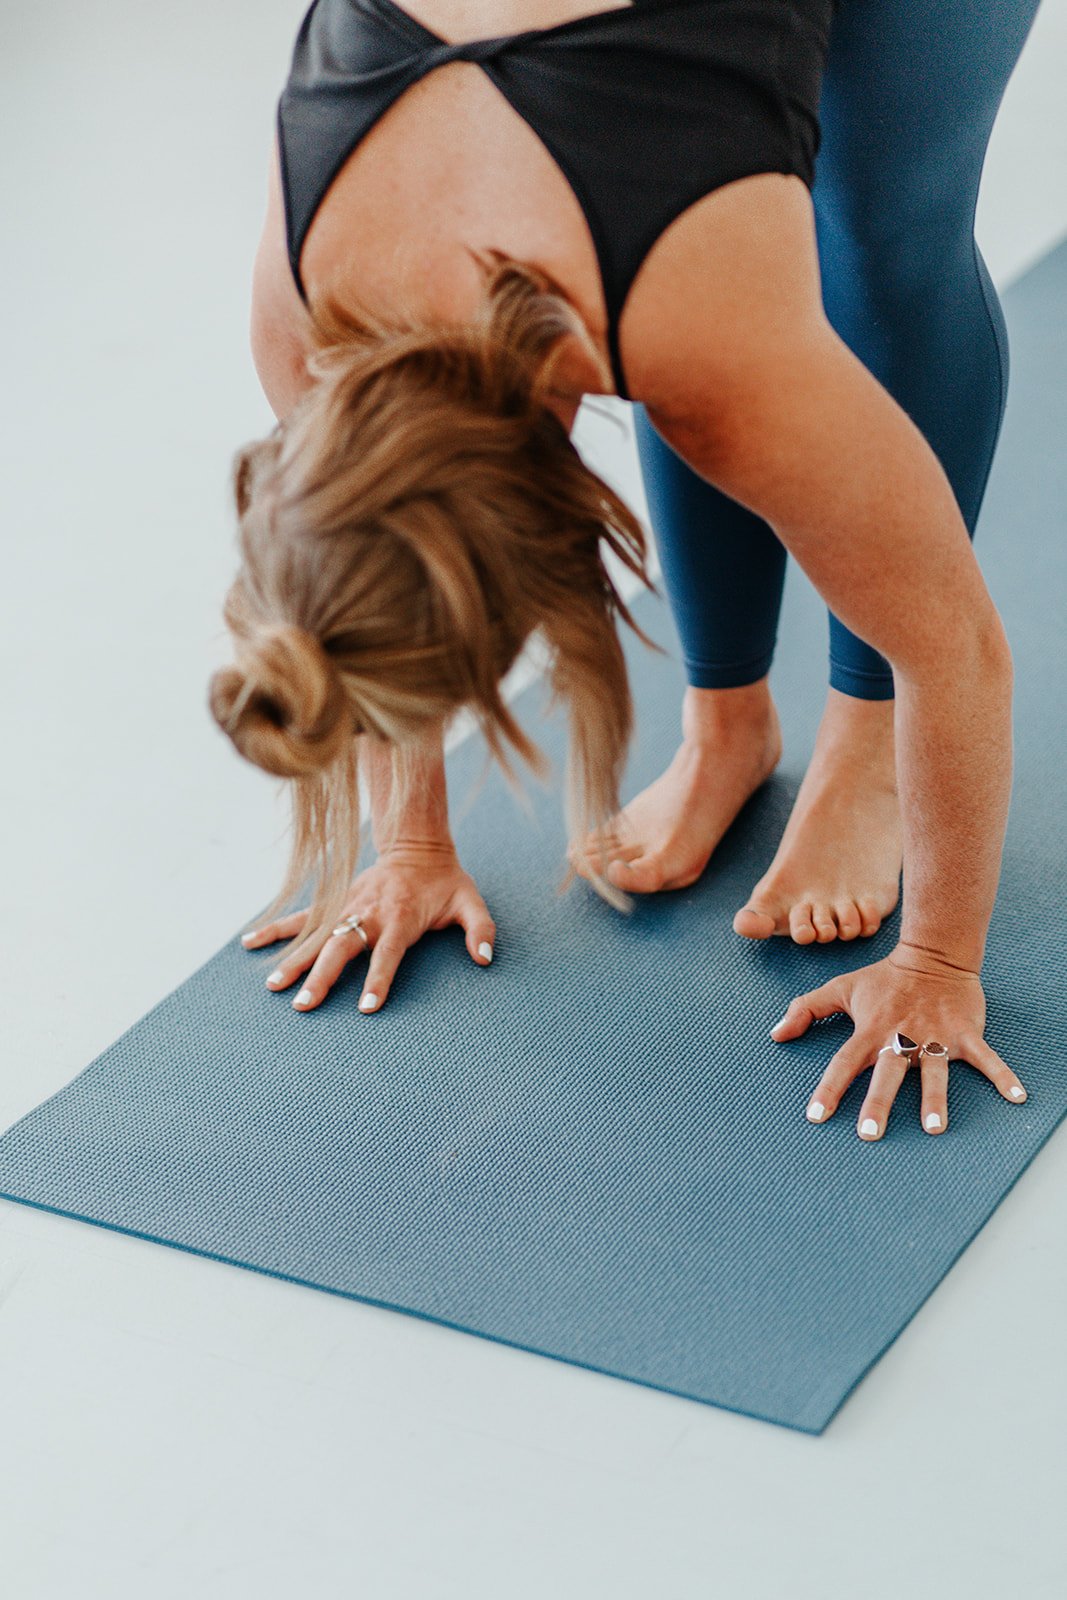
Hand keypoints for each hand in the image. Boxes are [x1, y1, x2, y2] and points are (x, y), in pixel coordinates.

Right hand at [241, 839, 495, 1013]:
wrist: (417, 846)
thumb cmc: (446, 882)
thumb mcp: (471, 902)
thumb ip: (481, 929)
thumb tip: (485, 959)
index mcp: (401, 917)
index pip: (388, 953)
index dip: (379, 979)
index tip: (366, 1007)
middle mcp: (369, 913)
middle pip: (343, 947)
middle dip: (323, 976)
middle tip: (304, 1005)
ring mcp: (348, 907)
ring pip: (317, 935)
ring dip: (294, 959)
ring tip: (273, 986)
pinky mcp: (335, 903)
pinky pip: (302, 917)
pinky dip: (276, 929)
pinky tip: (250, 942)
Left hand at [770, 942, 1027, 1139]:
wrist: (933, 953)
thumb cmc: (884, 978)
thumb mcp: (841, 988)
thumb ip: (806, 1009)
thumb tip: (775, 1033)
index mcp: (871, 1029)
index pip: (845, 1062)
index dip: (829, 1088)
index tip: (816, 1116)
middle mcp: (901, 1036)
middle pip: (887, 1073)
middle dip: (878, 1103)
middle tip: (869, 1134)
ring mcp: (935, 1036)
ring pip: (934, 1071)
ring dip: (934, 1099)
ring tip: (934, 1128)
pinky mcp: (965, 1033)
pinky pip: (986, 1057)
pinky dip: (1003, 1075)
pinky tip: (1016, 1097)